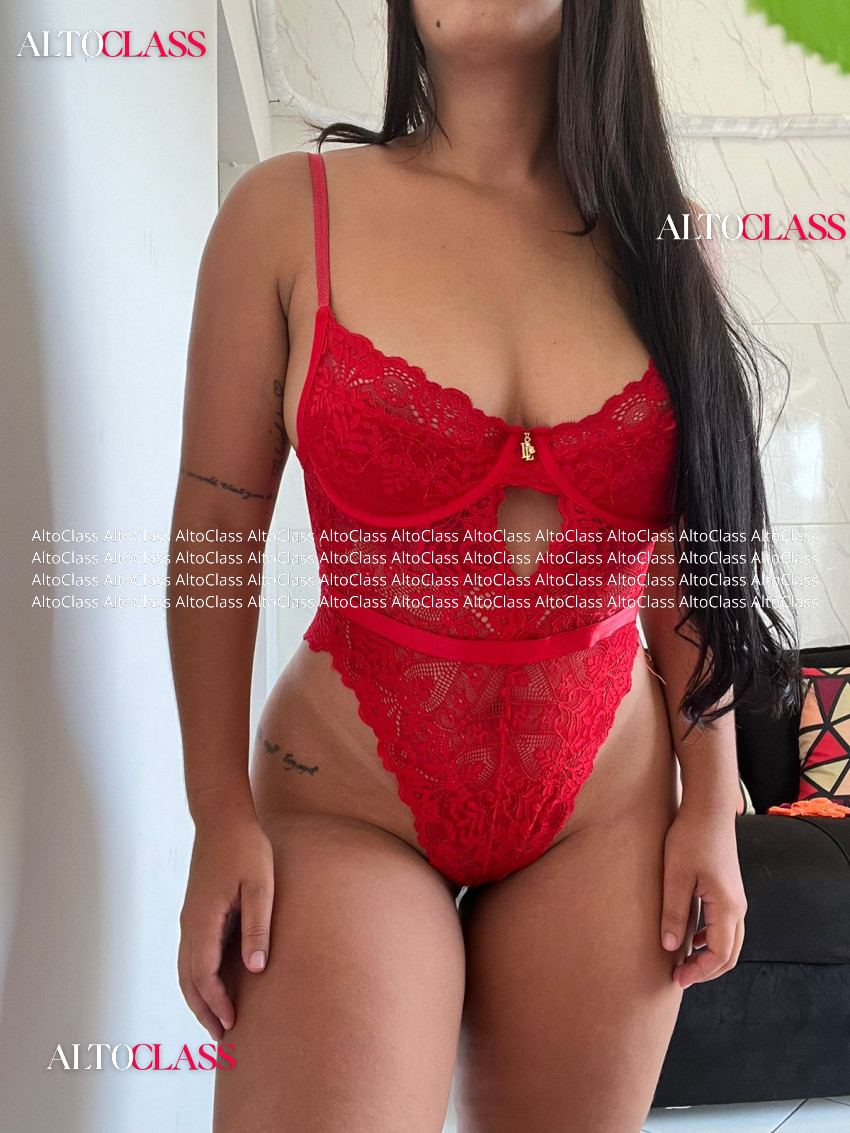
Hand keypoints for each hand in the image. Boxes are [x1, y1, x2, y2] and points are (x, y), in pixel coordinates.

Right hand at [178, 811, 274, 1038]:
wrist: (222, 818)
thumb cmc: (245, 847)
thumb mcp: (259, 885)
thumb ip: (257, 926)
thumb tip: (255, 969)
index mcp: (203, 920)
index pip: (204, 974)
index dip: (216, 1002)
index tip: (232, 1023)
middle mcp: (190, 923)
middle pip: (188, 979)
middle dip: (203, 1010)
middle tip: (221, 1037)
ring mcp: (189, 918)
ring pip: (186, 969)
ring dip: (199, 997)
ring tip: (217, 1019)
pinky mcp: (196, 912)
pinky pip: (192, 954)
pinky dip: (198, 978)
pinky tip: (215, 984)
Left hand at [660, 805, 746, 989]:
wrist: (708, 809)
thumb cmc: (690, 838)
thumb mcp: (676, 876)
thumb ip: (674, 913)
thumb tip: (670, 948)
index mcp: (726, 906)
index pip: (720, 954)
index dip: (700, 972)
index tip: (677, 979)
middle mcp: (737, 906)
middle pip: (730, 954)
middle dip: (707, 970)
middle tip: (679, 977)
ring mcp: (736, 898)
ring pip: (730, 940)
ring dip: (710, 956)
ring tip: (683, 961)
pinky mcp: (729, 890)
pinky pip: (726, 925)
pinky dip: (711, 939)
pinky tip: (690, 936)